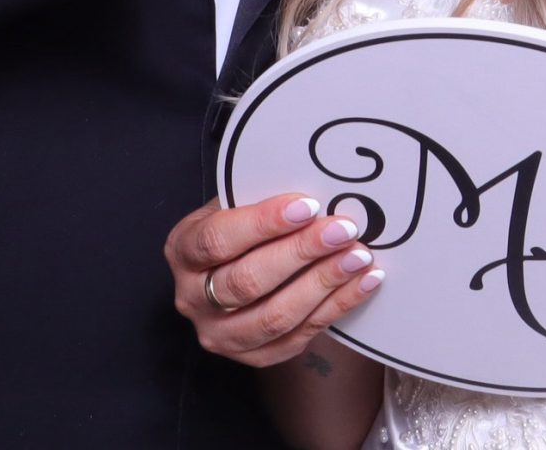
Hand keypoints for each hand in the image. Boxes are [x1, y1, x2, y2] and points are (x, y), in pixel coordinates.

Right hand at [167, 193, 385, 366]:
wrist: (236, 273)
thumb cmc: (239, 230)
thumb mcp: (234, 206)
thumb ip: (261, 199)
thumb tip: (317, 189)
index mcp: (183, 250)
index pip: (218, 239)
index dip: (263, 223)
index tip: (308, 205)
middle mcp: (192, 299)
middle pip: (247, 281)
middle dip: (301, 253)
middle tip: (343, 230)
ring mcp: (220, 334)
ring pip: (274, 316)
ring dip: (323, 284)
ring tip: (358, 256)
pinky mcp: (253, 357)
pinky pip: (298, 337)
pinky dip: (336, 307)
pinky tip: (363, 282)